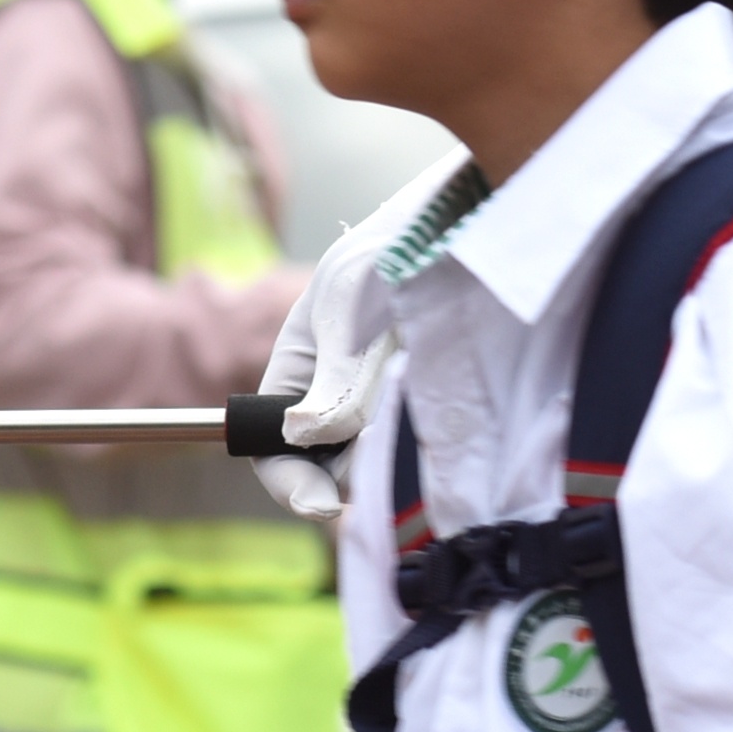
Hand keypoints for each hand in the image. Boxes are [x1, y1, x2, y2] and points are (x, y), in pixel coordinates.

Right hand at [259, 162, 463, 455]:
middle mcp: (334, 402)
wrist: (460, 227)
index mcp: (296, 374)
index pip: (271, 448)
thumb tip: (302, 436)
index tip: (322, 504)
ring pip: (376, 463)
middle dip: (352, 462)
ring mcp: (381, 410)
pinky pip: (418, 452)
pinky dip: (426, 443)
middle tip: (388, 422)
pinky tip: (441, 402)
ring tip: (417, 387)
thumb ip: (334, 378)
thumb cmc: (389, 254)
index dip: (288, 482)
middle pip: (329, 468)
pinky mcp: (425, 415)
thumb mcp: (350, 307)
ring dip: (392, 447)